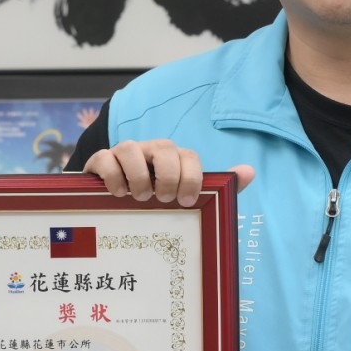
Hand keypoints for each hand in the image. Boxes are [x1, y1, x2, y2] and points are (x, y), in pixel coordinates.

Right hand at [85, 137, 254, 205]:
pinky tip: (118, 194)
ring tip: (140, 198)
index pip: (189, 156)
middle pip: (164, 148)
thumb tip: (249, 172)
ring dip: (138, 176)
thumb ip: (218, 186)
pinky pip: (106, 159)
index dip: (191, 177)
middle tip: (164, 199)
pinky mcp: (101, 161)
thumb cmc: (154, 199)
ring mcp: (125, 153)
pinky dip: (113, 177)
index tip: (186, 201)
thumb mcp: (184, 195)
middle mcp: (151, 151)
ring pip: (131, 148)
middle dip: (167, 175)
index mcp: (174, 159)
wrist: (113, 203)